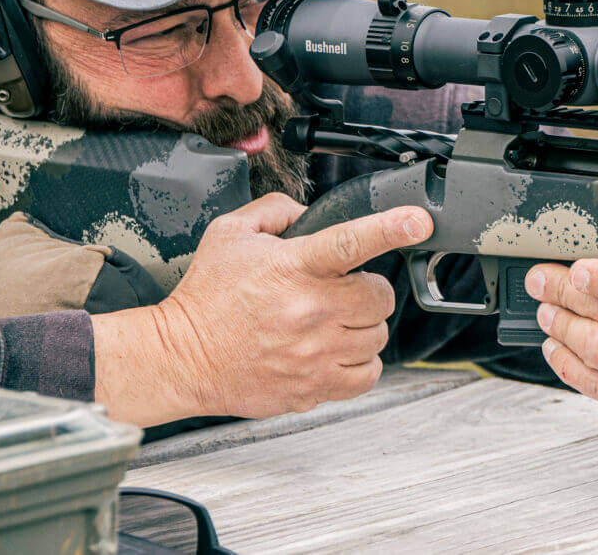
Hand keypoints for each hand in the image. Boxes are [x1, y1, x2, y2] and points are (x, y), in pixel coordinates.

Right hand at [93, 193, 431, 424]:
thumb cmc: (204, 297)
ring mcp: (314, 354)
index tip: (418, 220)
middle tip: (341, 290)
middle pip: (379, 297)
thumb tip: (309, 213)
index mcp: (291, 268)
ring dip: (362, 325)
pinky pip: (367, 375)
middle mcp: (308, 311)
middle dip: (367, 288)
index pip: (350, 241)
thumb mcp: (228, 233)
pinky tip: (335, 350)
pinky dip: (360, 362)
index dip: (391, 227)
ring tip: (331, 321)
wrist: (180, 358)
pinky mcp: (313, 388)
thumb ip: (274, 210)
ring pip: (376, 337)